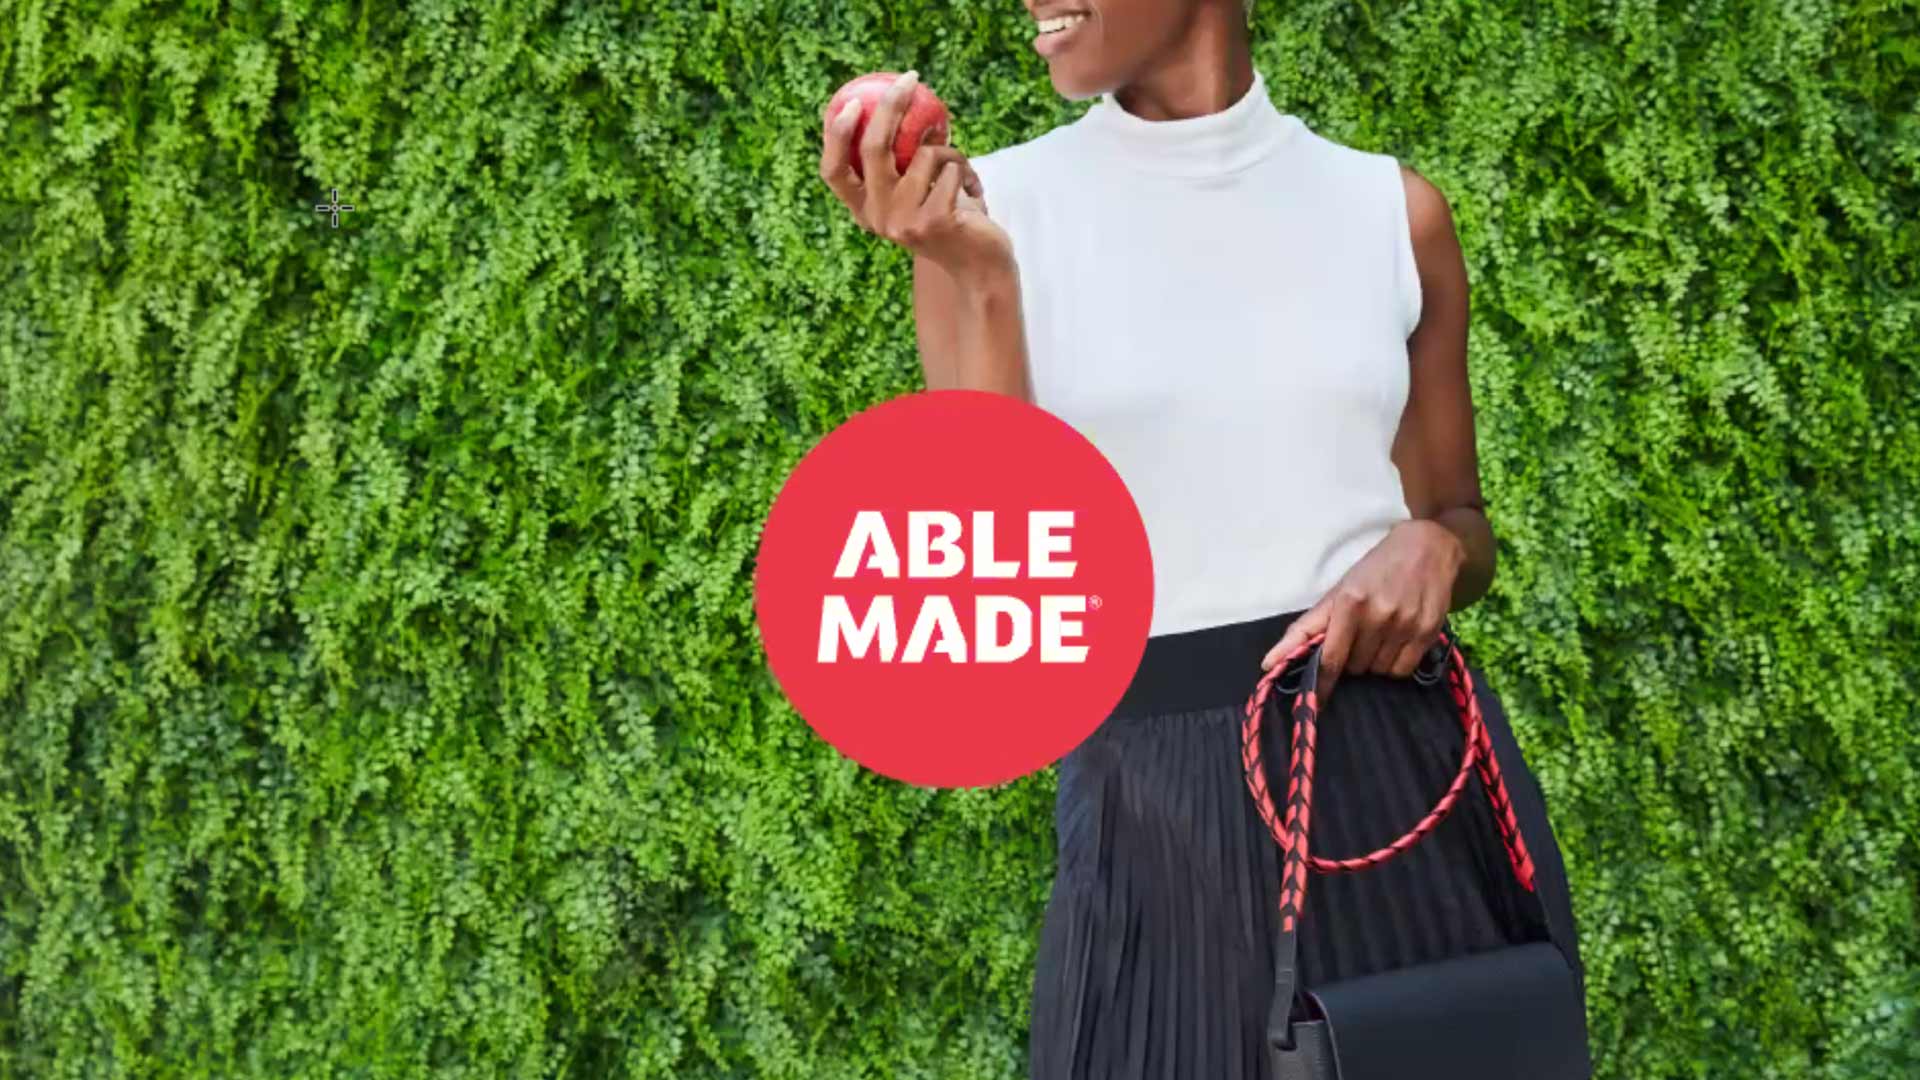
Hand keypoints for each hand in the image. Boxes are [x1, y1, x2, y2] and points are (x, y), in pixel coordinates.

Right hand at [818, 71, 1013, 276]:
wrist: (979, 268)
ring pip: (925, 154)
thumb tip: (896, 101)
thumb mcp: (916, 192)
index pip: (833, 171)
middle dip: (891, 105)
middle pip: (873, 148)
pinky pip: (951, 169)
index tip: (850, 103)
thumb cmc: (948, 219)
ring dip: (951, 151)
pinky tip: (973, 194)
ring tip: (961, 173)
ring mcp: (904, 222)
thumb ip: (900, 163)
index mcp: (865, 210)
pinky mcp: (933, 221)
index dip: (835, 135)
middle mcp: (878, 218)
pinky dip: (967, 172)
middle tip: (910, 79)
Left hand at [1259, 520, 1465, 699]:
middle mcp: (1378, 615)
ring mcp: (1406, 624)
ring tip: (1380, 635)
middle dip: (1351, 658)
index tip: (1314, 703)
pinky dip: (1395, 664)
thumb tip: (1270, 662)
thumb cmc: (1374, 570)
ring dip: (1374, 661)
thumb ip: (1306, 628)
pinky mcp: (1428, 632)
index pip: (1331, 658)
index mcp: (1350, 603)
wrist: (1426, 547)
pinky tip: (1396, 641)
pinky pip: (1402, 670)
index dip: (1321, 683)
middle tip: (1360, 635)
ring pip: (1378, 671)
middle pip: (1355, 667)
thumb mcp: (1337, 592)